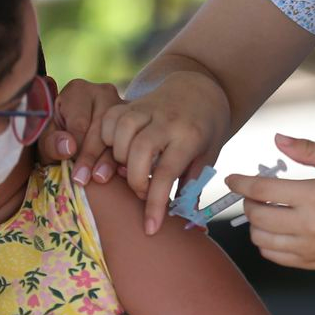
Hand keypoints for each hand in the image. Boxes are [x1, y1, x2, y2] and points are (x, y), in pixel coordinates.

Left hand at [36, 77, 124, 186]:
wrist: (75, 137)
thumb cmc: (59, 137)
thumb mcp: (47, 140)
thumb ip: (52, 143)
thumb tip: (68, 148)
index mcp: (78, 90)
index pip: (80, 123)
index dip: (76, 149)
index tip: (74, 171)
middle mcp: (103, 92)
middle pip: (101, 127)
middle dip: (91, 156)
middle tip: (83, 179)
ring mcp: (123, 105)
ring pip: (119, 133)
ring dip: (109, 160)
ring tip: (100, 179)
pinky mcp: (136, 120)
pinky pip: (132, 139)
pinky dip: (125, 158)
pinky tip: (119, 174)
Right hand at [101, 71, 229, 233]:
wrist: (201, 87)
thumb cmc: (206, 128)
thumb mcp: (207, 157)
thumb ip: (192, 186)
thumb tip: (183, 221)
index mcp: (189, 136)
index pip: (168, 172)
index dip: (156, 203)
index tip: (150, 227)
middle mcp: (166, 120)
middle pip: (139, 150)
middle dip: (135, 179)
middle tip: (140, 191)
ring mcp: (146, 108)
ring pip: (121, 130)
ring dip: (118, 156)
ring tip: (127, 168)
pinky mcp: (131, 103)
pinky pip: (110, 118)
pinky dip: (106, 137)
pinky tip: (116, 149)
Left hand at [225, 134, 314, 269]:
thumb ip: (308, 149)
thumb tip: (277, 139)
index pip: (261, 191)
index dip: (240, 183)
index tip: (232, 179)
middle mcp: (309, 225)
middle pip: (256, 215)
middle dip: (249, 201)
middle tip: (257, 193)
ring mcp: (308, 248)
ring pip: (259, 238)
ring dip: (256, 223)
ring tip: (268, 210)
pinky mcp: (310, 263)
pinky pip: (272, 255)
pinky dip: (266, 241)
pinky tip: (277, 228)